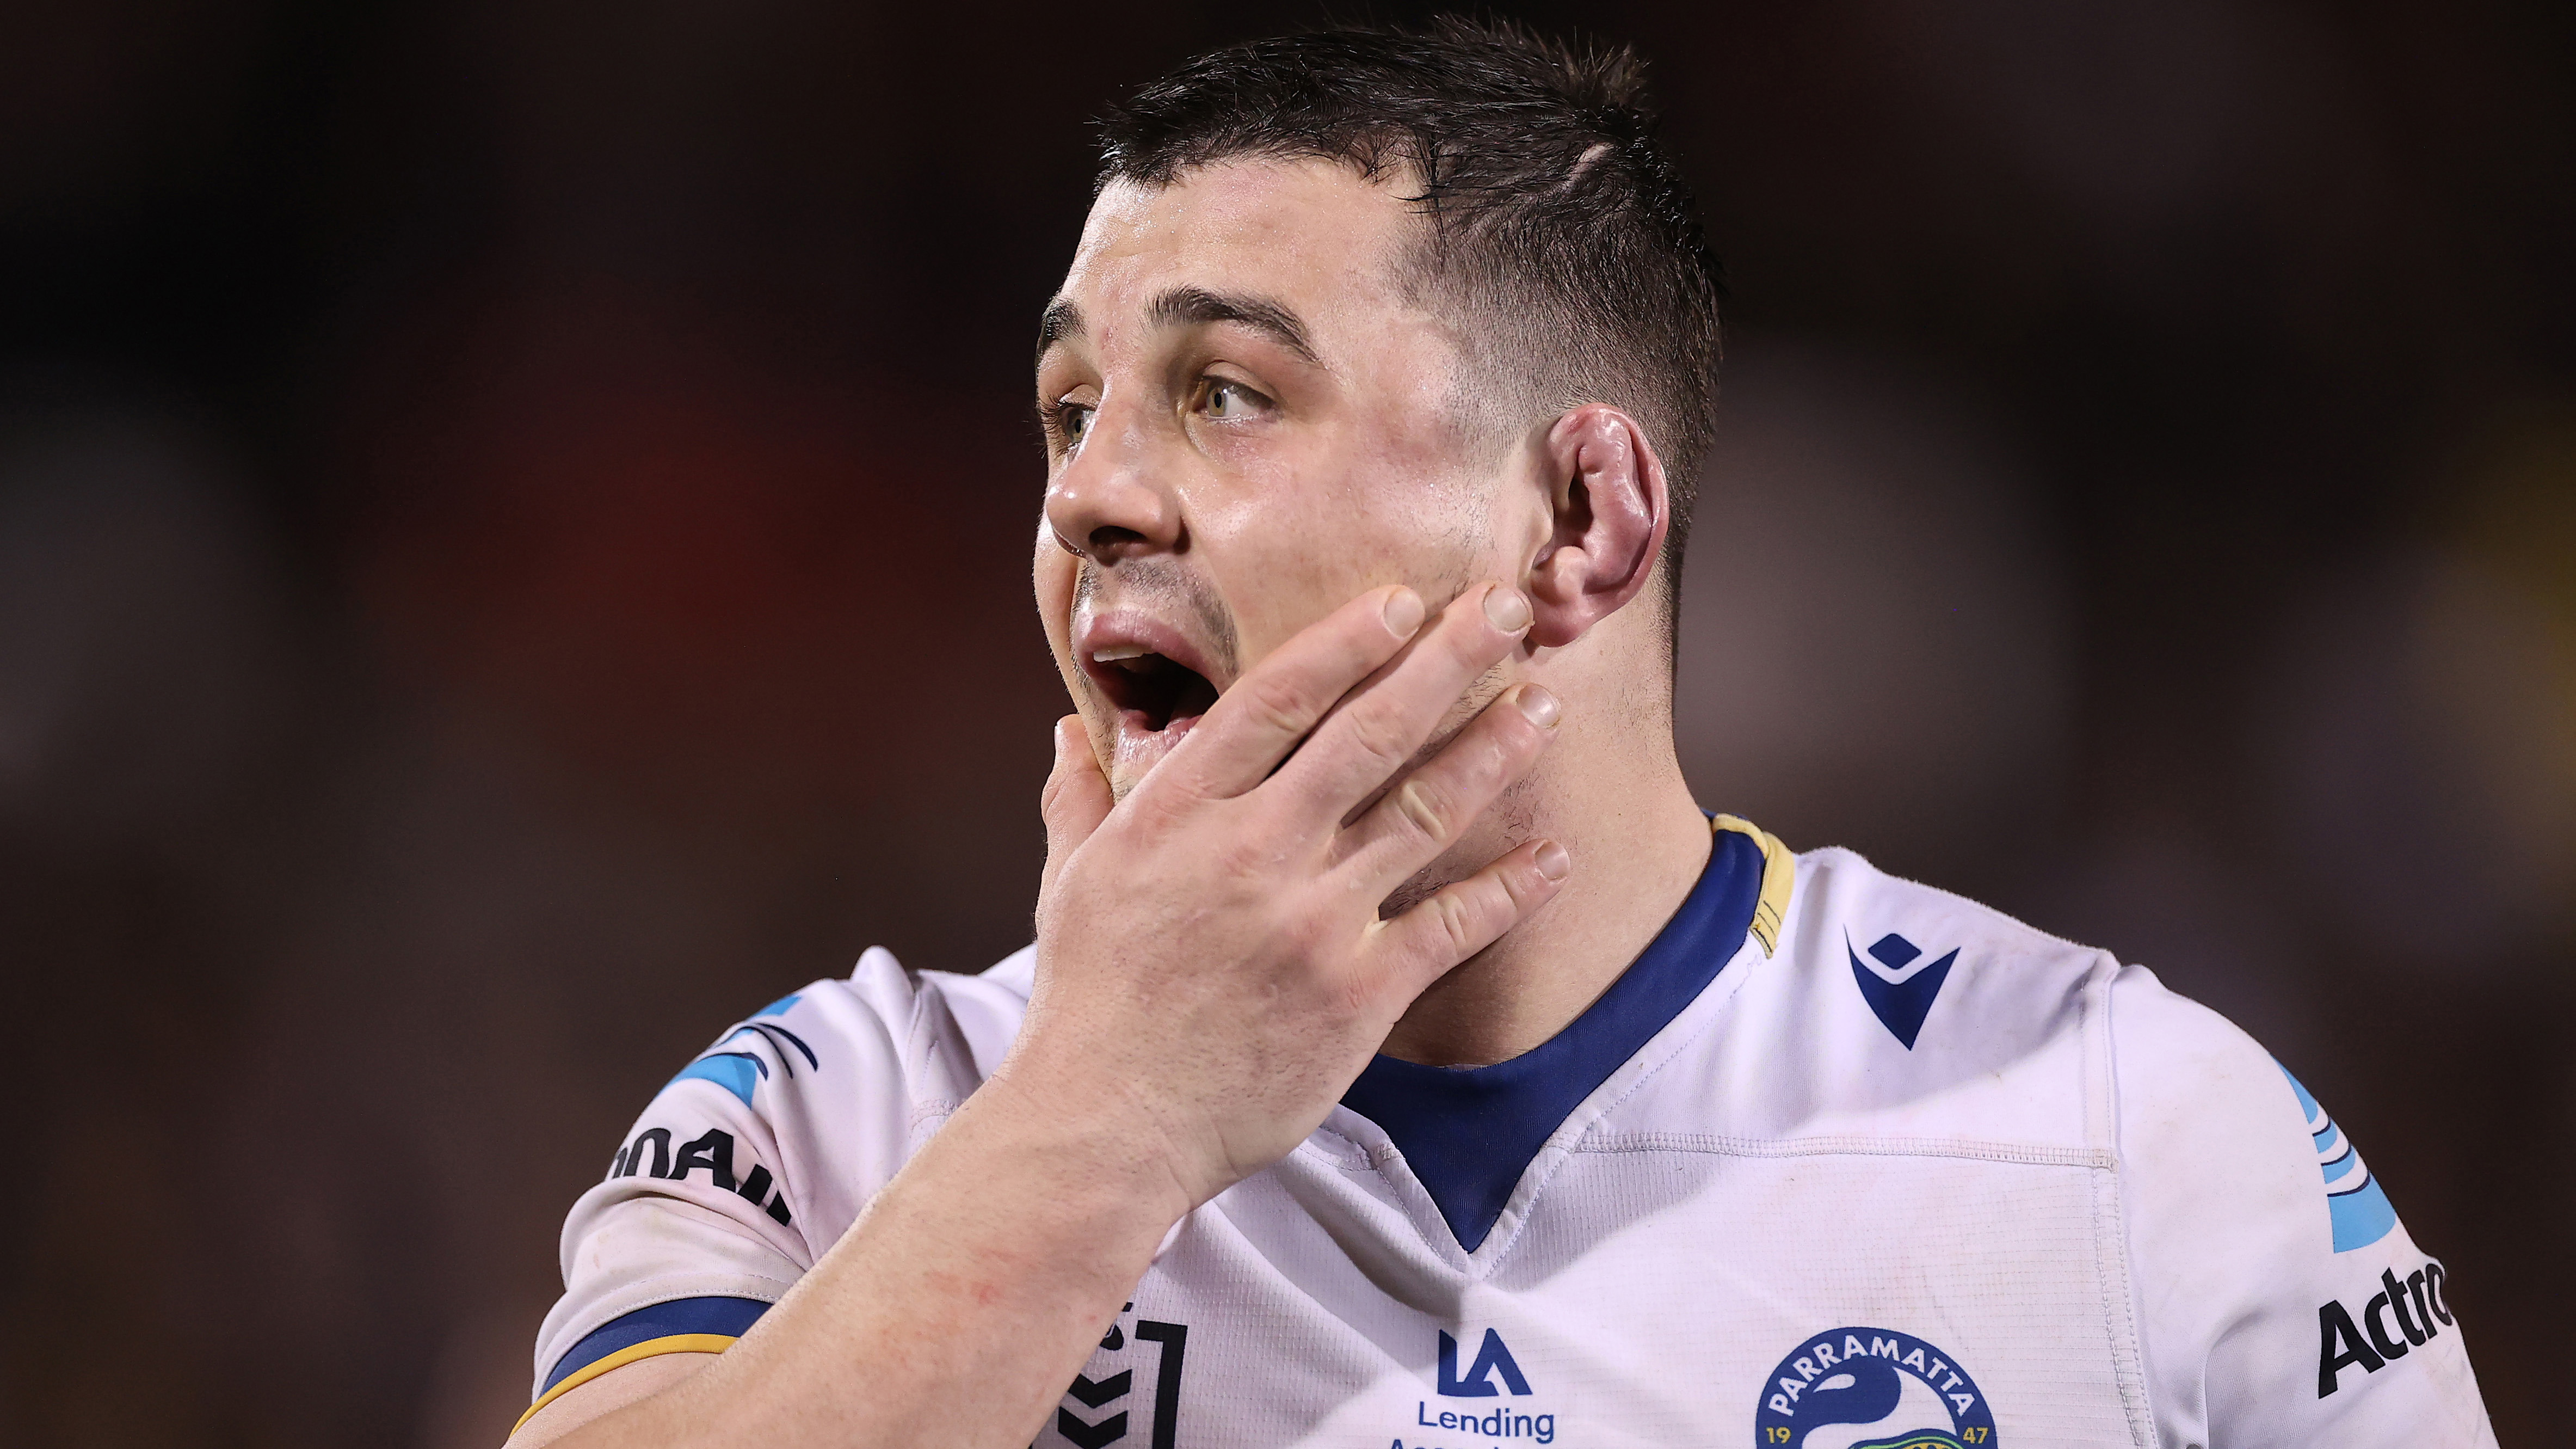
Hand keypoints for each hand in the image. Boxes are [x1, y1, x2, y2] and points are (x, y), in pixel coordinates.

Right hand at [1011, 581, 1568, 1211]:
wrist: (1107, 1125)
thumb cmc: (1088, 1003)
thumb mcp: (1069, 884)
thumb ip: (1081, 798)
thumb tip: (1070, 732)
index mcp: (1179, 812)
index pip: (1276, 697)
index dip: (1347, 641)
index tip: (1402, 599)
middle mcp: (1253, 852)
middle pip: (1370, 733)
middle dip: (1446, 661)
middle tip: (1505, 609)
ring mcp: (1312, 922)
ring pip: (1425, 814)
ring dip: (1495, 753)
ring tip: (1545, 707)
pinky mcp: (1358, 994)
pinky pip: (1453, 925)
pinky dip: (1511, 889)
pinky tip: (1555, 857)